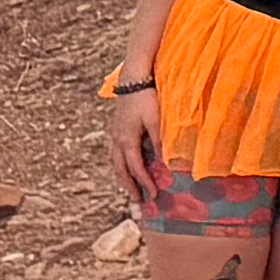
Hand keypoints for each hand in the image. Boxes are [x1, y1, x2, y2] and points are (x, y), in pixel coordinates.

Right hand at [111, 90, 164, 214]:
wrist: (133, 79)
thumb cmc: (146, 97)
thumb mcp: (156, 120)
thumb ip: (159, 141)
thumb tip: (165, 161)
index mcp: (126, 140)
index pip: (136, 169)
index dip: (145, 183)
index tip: (154, 195)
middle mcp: (117, 140)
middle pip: (121, 169)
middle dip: (129, 186)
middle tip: (137, 200)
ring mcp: (114, 134)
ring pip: (116, 162)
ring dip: (123, 176)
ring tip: (130, 187)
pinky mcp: (116, 128)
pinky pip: (116, 153)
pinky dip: (121, 164)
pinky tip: (126, 165)